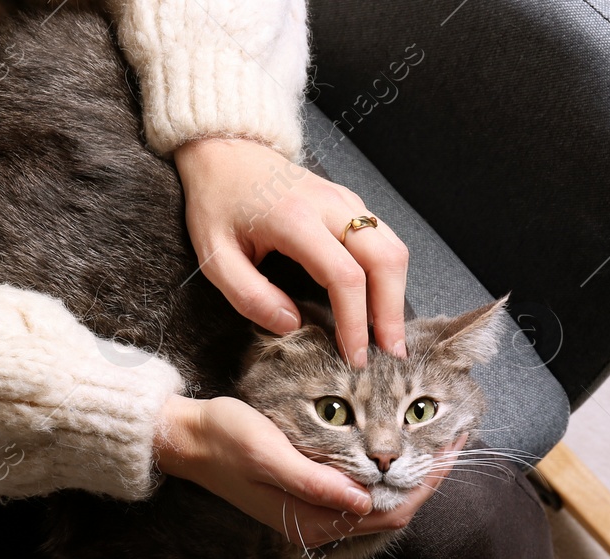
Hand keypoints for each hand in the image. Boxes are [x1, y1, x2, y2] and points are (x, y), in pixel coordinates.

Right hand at [153, 395, 459, 547]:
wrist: (189, 441)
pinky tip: (402, 447)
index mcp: (317, 519)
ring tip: (439, 440)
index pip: (393, 508)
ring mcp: (319, 512)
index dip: (429, 479)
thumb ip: (314, 481)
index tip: (454, 444)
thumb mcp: (268, 454)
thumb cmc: (226, 440)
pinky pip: (366, 491)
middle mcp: (324, 523)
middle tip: (458, 436)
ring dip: (414, 475)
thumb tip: (361, 497)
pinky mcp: (313, 496)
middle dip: (430, 476)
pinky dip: (391, 472)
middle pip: (396, 507)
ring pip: (384, 500)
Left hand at [173, 137, 409, 366]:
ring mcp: (346, 200)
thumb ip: (249, 295)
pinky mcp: (350, 202)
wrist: (223, 150)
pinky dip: (388, 275)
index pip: (345, 276)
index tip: (354, 357)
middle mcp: (331, 205)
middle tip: (392, 355)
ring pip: (393, 248)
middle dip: (392, 312)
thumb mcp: (214, 255)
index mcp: (296, 219)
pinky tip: (378, 304)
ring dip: (396, 294)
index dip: (355, 322)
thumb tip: (292, 326)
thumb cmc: (216, 202)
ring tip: (388, 336)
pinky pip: (383, 240)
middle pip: (385, 260)